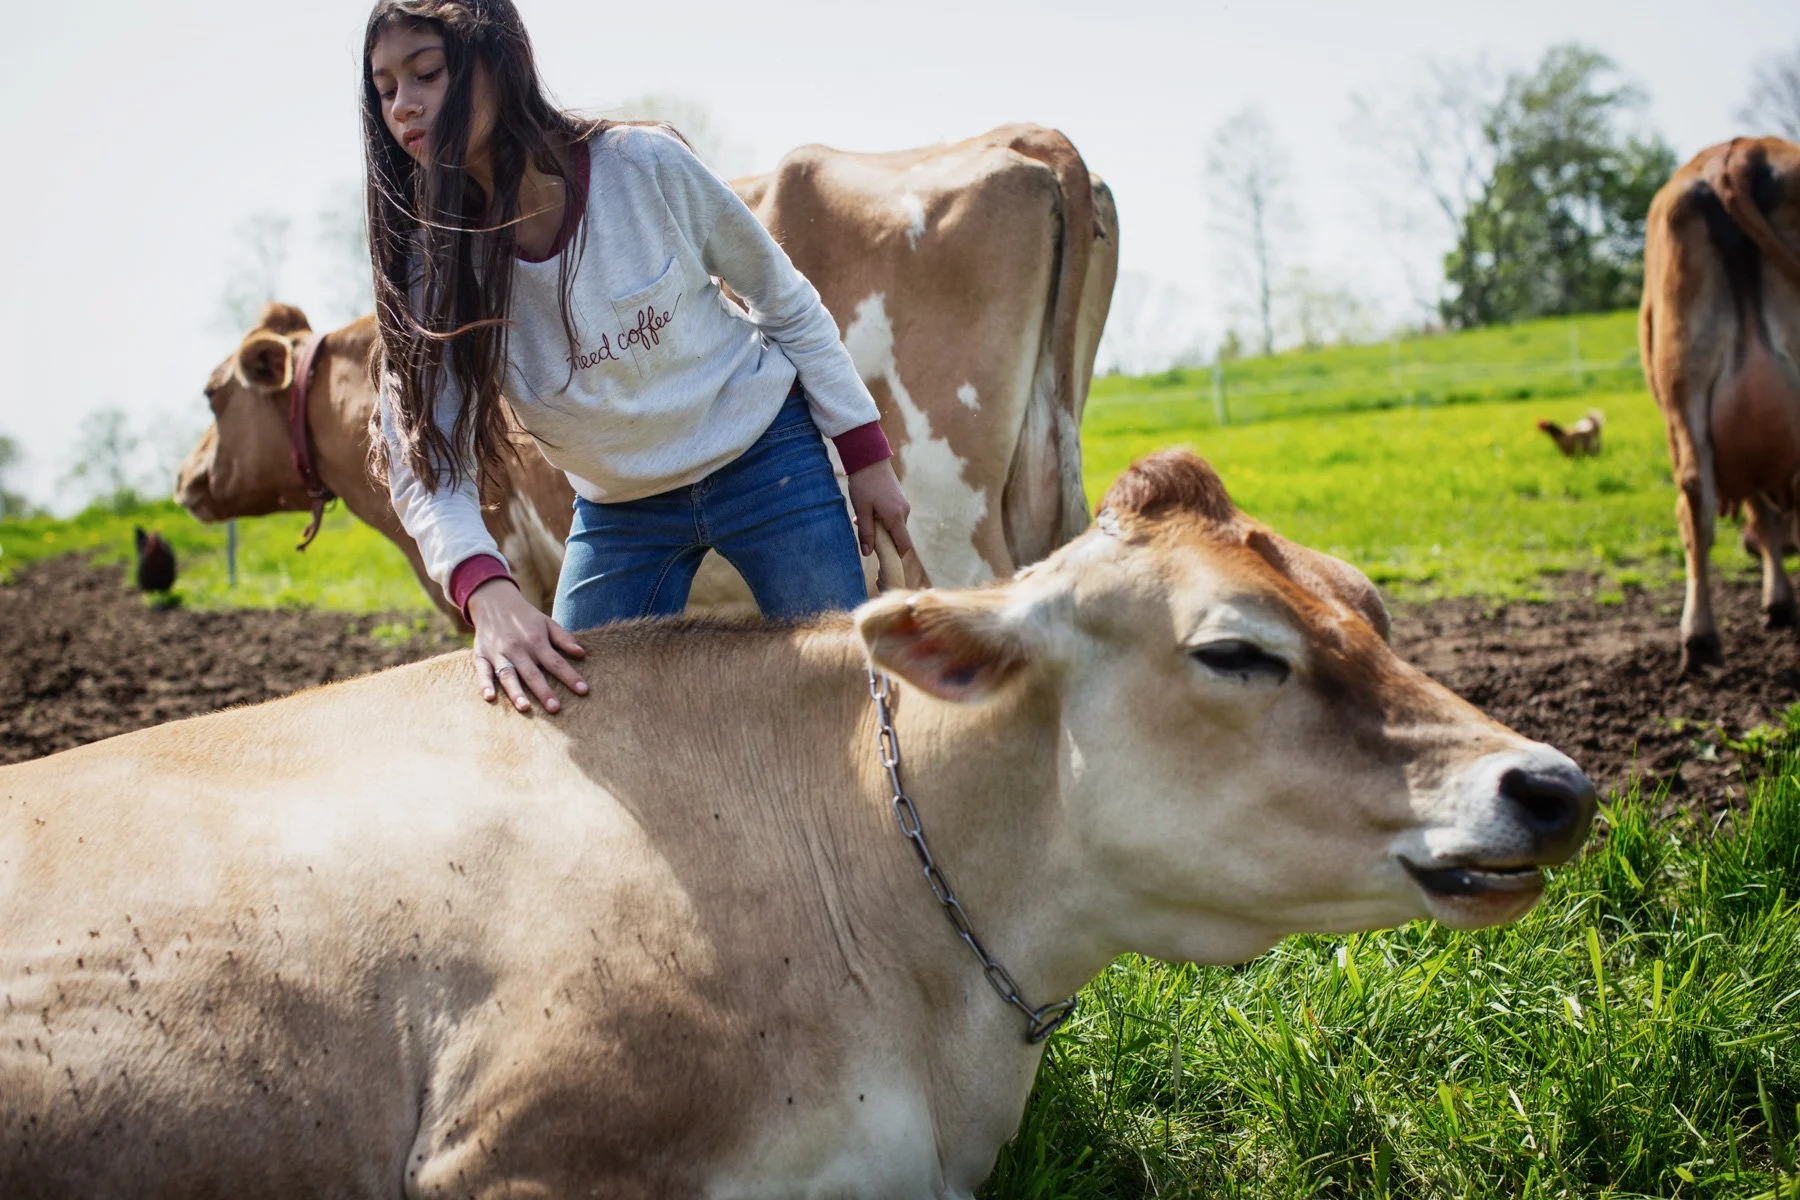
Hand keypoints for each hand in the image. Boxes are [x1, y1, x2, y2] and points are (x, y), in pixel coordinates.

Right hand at [467, 579, 588, 713]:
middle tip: (555, 708)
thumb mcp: (547, 622)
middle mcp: (517, 648)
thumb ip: (564, 638)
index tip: (583, 691)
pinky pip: (483, 671)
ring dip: (516, 691)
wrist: (493, 600)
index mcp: (536, 640)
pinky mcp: (481, 655)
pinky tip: (490, 697)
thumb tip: (582, 654)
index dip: (570, 676)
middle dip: (544, 691)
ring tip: (525, 708)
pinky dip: (485, 684)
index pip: (556, 662)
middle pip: (532, 673)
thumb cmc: (525, 616)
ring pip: (508, 675)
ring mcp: (498, 652)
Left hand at [846, 458, 913, 556]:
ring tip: (862, 518)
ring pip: (894, 524)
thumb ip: (867, 533)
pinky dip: (883, 518)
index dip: (896, 555)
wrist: (869, 457)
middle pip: (898, 535)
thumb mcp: (862, 510)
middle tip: (866, 534)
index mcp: (896, 517)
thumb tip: (868, 553)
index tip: (884, 558)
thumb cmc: (864, 484)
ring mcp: (903, 504)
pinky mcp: (899, 498)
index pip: (904, 545)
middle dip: (884, 539)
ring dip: (881, 527)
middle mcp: (904, 511)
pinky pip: (893, 515)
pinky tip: (868, 509)